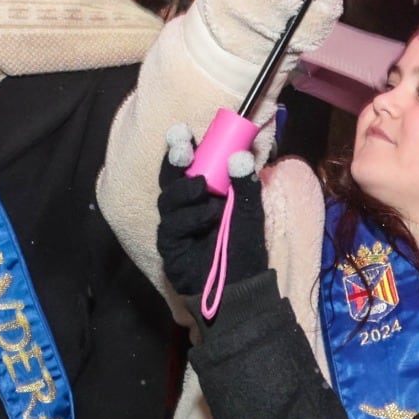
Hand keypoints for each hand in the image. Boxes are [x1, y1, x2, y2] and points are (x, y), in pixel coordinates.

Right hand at [157, 130, 267, 303]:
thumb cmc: (244, 249)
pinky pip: (171, 226)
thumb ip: (245, 185)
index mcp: (204, 194)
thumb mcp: (251, 213)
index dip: (184, 147)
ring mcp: (174, 226)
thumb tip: (240, 154)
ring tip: (204, 188)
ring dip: (185, 188)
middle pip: (170, 177)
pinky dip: (190, 217)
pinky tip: (208, 216)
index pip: (188, 165)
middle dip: (174, 159)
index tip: (186, 129)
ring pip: (168, 199)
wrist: (241, 289)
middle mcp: (185, 206)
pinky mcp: (169, 246)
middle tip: (183, 146)